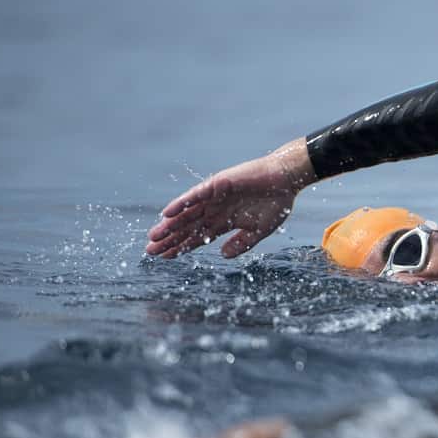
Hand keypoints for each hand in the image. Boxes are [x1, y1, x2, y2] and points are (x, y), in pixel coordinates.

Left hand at [145, 138, 316, 258]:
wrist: (286, 179)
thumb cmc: (276, 202)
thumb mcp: (260, 230)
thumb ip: (242, 243)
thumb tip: (223, 255)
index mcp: (225, 221)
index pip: (198, 237)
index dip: (182, 247)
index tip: (166, 257)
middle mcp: (215, 209)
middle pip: (187, 227)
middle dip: (170, 239)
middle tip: (150, 251)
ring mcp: (214, 196)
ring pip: (187, 213)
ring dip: (171, 224)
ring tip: (154, 236)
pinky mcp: (217, 184)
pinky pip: (195, 195)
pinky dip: (181, 203)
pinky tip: (167, 213)